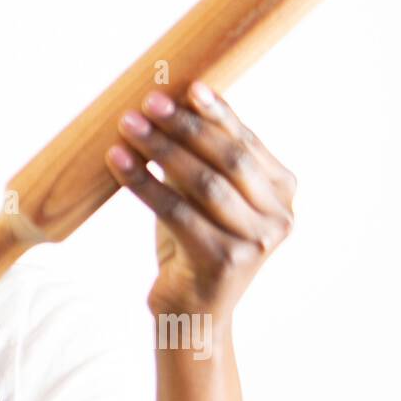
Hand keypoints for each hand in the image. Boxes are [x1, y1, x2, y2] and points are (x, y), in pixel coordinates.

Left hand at [104, 81, 296, 318]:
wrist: (192, 313)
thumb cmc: (194, 243)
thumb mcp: (206, 197)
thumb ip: (204, 158)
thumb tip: (170, 100)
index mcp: (282, 192)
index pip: (246, 142)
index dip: (217, 113)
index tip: (188, 86)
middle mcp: (280, 217)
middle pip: (227, 159)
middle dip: (185, 126)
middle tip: (149, 102)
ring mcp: (256, 243)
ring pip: (203, 183)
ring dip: (161, 149)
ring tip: (128, 125)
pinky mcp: (224, 262)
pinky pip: (176, 212)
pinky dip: (144, 183)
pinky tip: (118, 161)